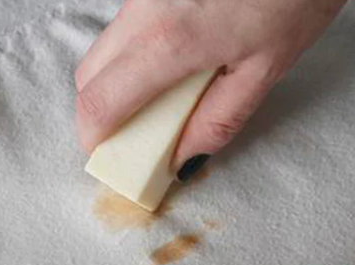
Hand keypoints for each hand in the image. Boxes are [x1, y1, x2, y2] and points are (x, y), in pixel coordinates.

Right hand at [76, 0, 345, 179]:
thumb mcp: (265, 71)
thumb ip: (218, 121)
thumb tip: (182, 159)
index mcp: (168, 41)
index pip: (100, 102)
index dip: (94, 138)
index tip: (107, 157)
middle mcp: (142, 9)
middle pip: (89, 75)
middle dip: (99, 114)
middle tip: (131, 135)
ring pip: (104, 50)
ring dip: (116, 85)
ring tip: (155, 103)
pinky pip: (124, 28)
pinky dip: (131, 58)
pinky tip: (166, 64)